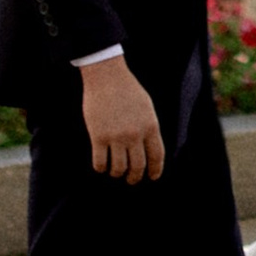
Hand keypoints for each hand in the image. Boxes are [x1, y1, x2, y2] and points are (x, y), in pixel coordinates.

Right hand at [81, 57, 164, 185]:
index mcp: (151, 126)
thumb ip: (149, 128)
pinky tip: (101, 166)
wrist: (107, 76)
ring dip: (117, 174)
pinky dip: (101, 168)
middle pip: (138, 166)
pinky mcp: (99, 137)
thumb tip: (148, 149)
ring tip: (115, 172)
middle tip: (131, 179)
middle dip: (134, 177)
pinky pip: (100, 163)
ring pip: (119, 168)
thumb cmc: (127, 89)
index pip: (157, 156)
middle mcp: (135, 134)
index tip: (152, 177)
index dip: (155, 170)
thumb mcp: (147, 107)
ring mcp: (116, 137)